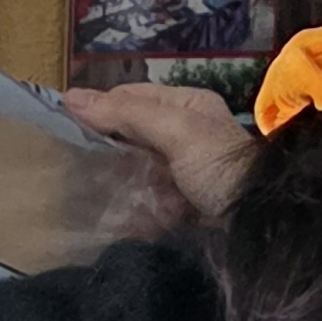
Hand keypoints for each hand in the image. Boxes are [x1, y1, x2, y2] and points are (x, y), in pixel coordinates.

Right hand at [65, 81, 256, 221]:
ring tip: (83, 192)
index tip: (63, 122)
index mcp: (187, 106)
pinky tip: (110, 218)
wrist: (258, 223)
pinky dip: (130, 209)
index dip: (99, 106)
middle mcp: (185, 134)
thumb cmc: (219, 166)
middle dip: (104, 146)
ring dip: (114, 181)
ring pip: (136, 169)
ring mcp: (184, 172)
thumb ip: (127, 114)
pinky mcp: (183, 205)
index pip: (132, 97)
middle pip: (132, 134)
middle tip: (68, 161)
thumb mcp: (175, 130)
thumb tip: (70, 98)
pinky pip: (147, 201)